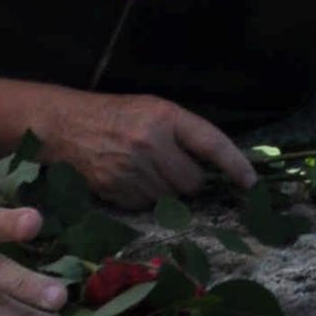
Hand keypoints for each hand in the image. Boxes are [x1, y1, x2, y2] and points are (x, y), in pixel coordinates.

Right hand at [55, 92, 252, 204]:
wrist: (64, 126)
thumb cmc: (115, 115)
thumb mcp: (152, 109)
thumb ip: (183, 133)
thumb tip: (215, 166)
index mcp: (164, 116)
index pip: (212, 144)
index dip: (236, 165)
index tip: (251, 182)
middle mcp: (149, 143)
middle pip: (192, 182)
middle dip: (189, 180)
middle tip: (172, 167)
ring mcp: (131, 169)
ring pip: (170, 198)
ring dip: (165, 190)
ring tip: (144, 169)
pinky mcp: (115, 189)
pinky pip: (146, 206)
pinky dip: (144, 198)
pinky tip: (129, 179)